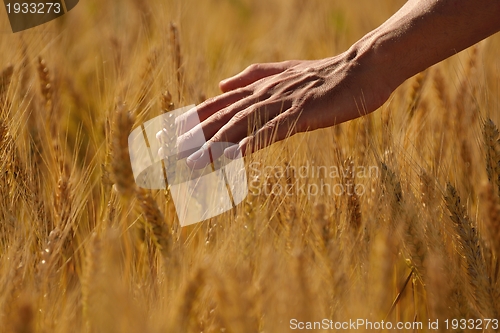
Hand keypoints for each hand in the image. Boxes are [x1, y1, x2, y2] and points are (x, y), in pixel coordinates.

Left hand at [170, 50, 393, 168]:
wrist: (361, 70)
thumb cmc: (325, 77)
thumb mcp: (285, 73)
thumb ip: (253, 76)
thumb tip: (222, 84)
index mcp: (259, 87)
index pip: (219, 104)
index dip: (193, 118)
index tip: (170, 133)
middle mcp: (264, 94)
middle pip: (222, 116)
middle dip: (193, 136)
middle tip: (168, 153)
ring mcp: (281, 103)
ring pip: (240, 126)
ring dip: (214, 146)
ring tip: (192, 165)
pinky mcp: (300, 114)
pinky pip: (270, 132)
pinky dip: (249, 145)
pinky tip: (232, 159)